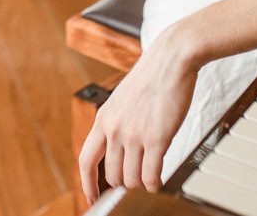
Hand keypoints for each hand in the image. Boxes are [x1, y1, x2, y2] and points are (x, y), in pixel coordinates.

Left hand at [77, 22, 202, 204]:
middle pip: (112, 175)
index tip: (91, 198)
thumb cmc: (152, 77)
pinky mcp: (156, 138)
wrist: (171, 58)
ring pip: (131, 179)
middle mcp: (114, 128)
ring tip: (149, 177)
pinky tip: (157, 181)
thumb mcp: (121, 100)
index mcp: (103, 118)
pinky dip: (154, 184)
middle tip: (136, 180)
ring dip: (141, 183)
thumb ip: (116, 123)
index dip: (87, 183)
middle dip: (124, 182)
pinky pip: (151, 175)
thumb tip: (117, 149)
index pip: (86, 160)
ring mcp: (134, 134)